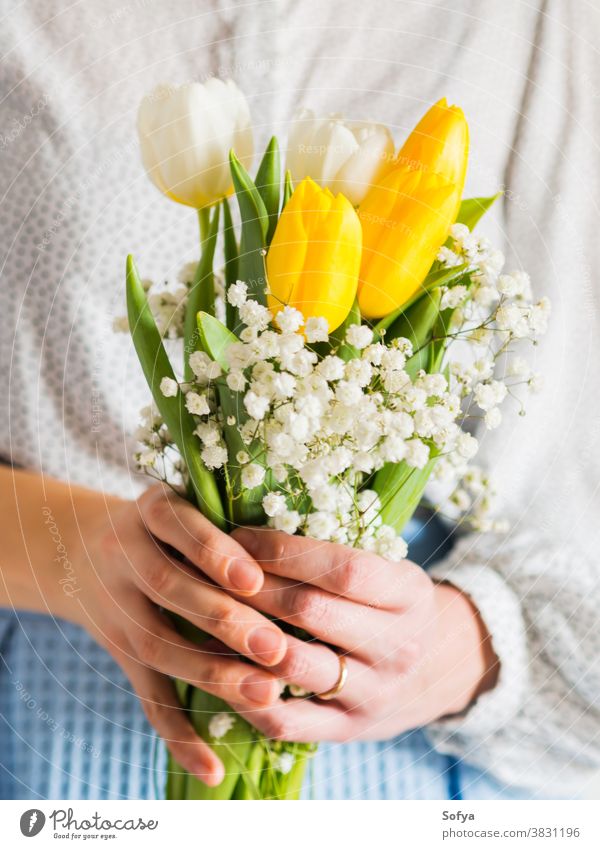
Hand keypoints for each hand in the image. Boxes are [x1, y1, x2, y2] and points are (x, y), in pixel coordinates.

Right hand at [67, 484, 287, 784]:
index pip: (177, 526)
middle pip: (169, 589)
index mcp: (149, 510)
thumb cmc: (166, 526)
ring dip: (211, 674)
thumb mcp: (185, 504)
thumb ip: (231, 518)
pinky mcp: (119, 654)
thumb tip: (309, 552)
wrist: (80, 549)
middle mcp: (122, 555)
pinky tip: (213, 768)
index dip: (214, 553)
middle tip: (276, 647)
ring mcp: (116, 609)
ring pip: (158, 646)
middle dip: (223, 619)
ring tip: (266, 694)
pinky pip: (145, 696)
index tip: (253, 579)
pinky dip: (179, 736)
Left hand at [227, 528, 498, 742]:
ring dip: (242, 638)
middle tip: (209, 571)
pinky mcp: (349, 731)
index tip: (239, 537)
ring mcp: (375, 693)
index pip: (345, 569)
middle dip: (253, 588)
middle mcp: (398, 646)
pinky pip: (289, 721)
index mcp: (409, 595)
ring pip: (295, 666)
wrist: (436, 669)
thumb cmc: (392, 604)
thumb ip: (336, 550)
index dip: (286, 552)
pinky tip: (219, 669)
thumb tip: (254, 523)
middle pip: (312, 612)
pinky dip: (247, 696)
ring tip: (205, 614)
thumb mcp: (388, 567)